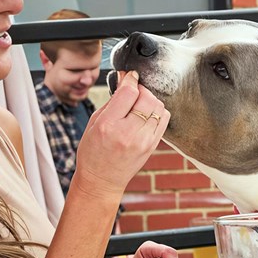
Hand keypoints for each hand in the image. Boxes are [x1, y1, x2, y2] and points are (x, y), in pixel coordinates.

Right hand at [72, 71, 168, 196]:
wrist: (101, 180)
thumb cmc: (93, 151)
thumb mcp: (94, 123)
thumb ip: (112, 101)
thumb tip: (125, 80)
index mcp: (109, 125)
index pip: (129, 92)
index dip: (130, 79)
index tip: (129, 76)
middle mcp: (128, 133)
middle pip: (147, 97)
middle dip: (141, 89)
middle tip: (133, 91)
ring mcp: (143, 141)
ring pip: (158, 107)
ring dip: (150, 100)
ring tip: (139, 104)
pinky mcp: (153, 146)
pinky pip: (164, 119)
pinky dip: (157, 111)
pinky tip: (146, 114)